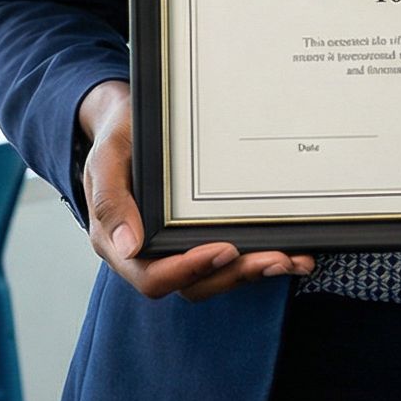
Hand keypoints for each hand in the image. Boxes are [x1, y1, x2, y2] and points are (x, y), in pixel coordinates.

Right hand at [76, 80, 312, 301]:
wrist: (130, 116)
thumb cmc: (119, 136)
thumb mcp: (107, 158)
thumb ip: (111, 200)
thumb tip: (129, 247)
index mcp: (119, 242)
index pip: (152, 276)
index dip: (188, 270)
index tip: (223, 251)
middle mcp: (149, 253)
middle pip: (192, 284)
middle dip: (234, 275)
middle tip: (274, 258)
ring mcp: (176, 247)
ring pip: (215, 276)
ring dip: (253, 272)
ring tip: (290, 259)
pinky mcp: (201, 235)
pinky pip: (229, 257)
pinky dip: (260, 257)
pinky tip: (294, 253)